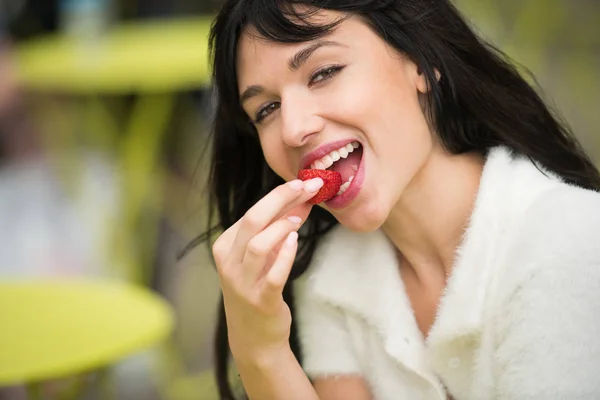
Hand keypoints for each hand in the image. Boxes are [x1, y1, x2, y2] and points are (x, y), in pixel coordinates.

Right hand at [212, 178, 324, 363]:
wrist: (254, 336)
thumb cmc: (258, 287)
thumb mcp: (264, 256)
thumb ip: (278, 228)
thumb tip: (303, 198)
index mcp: (226, 246)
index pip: (251, 212)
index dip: (279, 195)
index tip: (303, 183)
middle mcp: (229, 263)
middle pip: (251, 221)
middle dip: (280, 199)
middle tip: (306, 187)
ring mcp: (243, 283)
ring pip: (258, 245)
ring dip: (281, 227)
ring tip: (300, 217)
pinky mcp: (261, 300)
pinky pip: (273, 274)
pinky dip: (285, 255)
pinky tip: (295, 240)